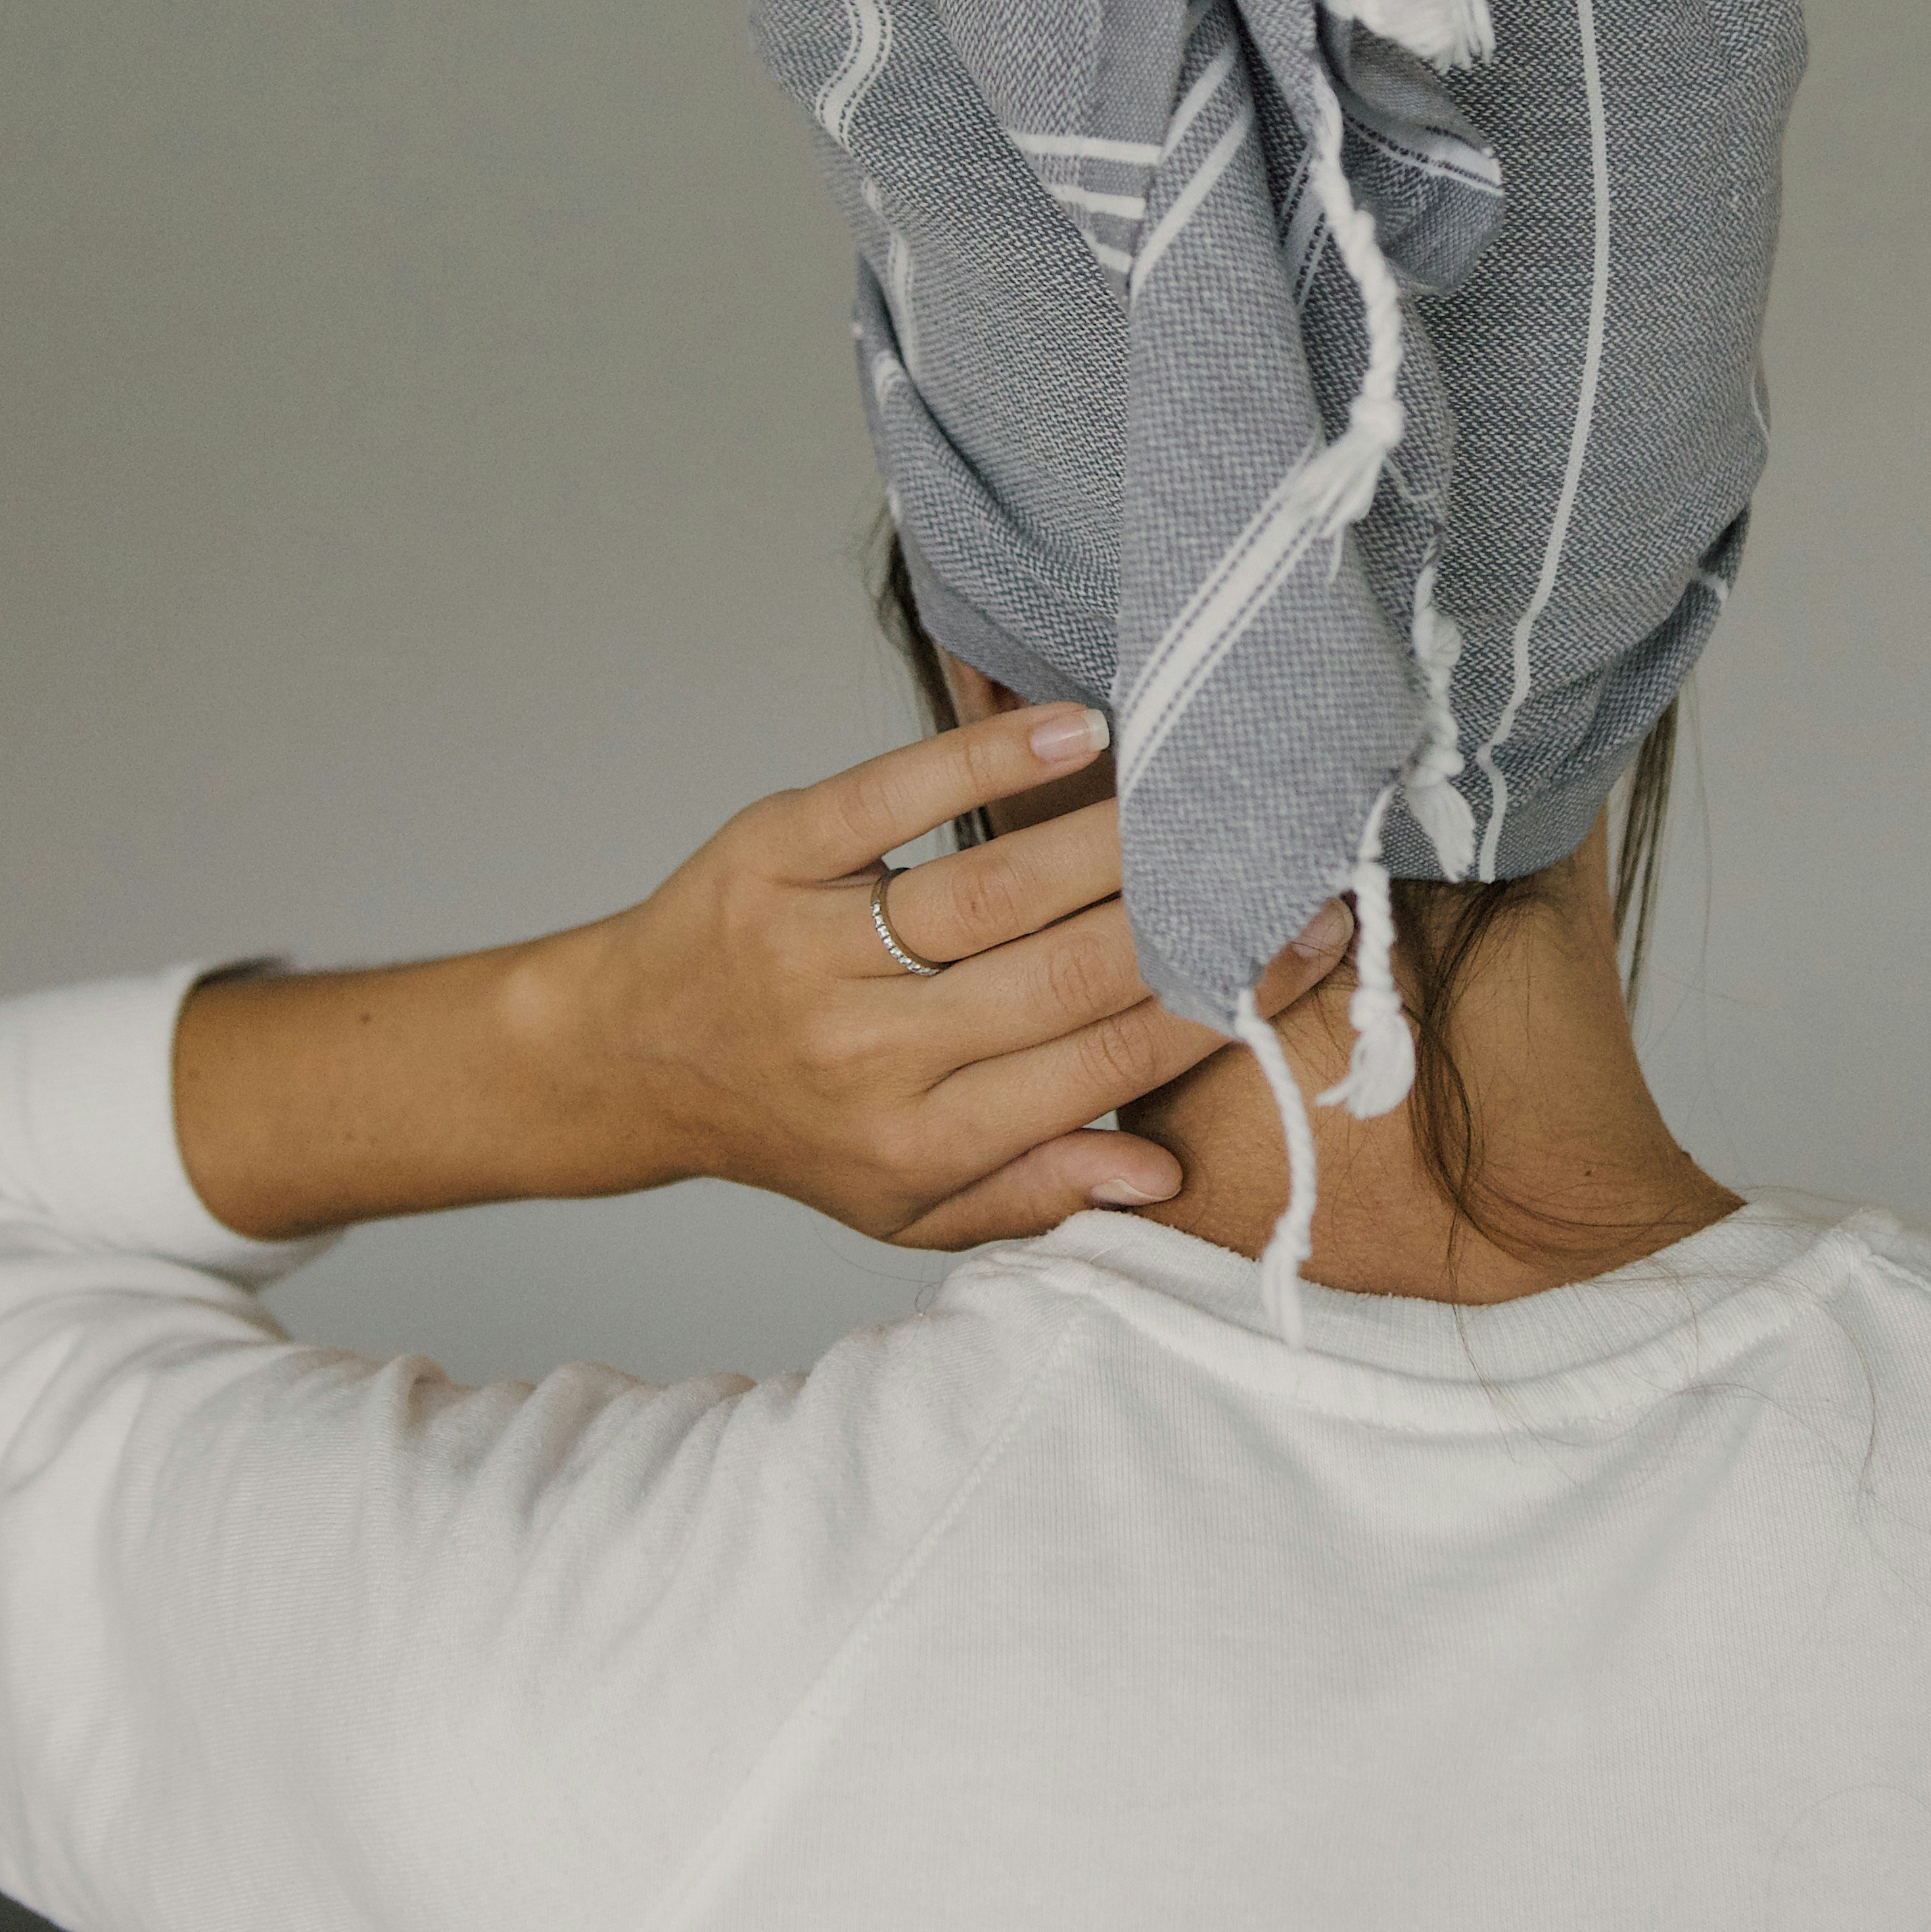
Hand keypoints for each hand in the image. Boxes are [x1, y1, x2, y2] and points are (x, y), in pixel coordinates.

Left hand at [175, 701, 1351, 1251]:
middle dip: (1193, 914)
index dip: (1216, 1003)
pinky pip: (891, 796)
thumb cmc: (793, 1128)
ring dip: (1115, 837)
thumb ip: (1031, 1193)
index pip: (1101, 1068)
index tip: (1305, 942)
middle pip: (1066, 974)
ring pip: (996, 889)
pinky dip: (986, 755)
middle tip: (1287, 853)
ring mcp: (814, 949)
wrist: (624, 1059)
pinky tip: (1077, 727)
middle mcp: (870, 1055)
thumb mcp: (903, 1205)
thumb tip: (1162, 1174)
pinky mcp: (771, 855)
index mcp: (919, 1140)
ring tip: (1204, 795)